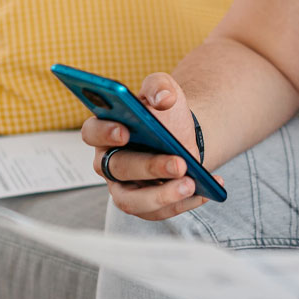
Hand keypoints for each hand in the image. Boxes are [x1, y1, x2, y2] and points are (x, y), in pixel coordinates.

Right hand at [80, 72, 207, 220]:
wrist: (182, 135)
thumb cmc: (164, 113)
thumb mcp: (164, 89)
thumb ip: (160, 86)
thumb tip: (164, 99)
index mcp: (105, 130)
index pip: (92, 132)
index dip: (105, 133)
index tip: (125, 131)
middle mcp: (109, 162)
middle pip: (119, 168)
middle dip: (149, 167)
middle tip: (179, 163)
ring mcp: (124, 187)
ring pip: (132, 201)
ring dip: (163, 196)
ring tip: (191, 184)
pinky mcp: (144, 205)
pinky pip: (159, 211)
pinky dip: (184, 202)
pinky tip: (206, 190)